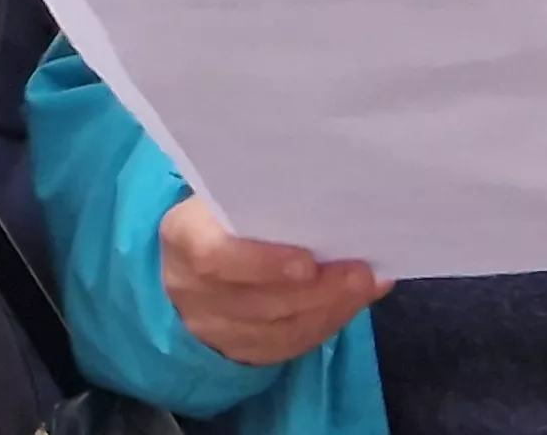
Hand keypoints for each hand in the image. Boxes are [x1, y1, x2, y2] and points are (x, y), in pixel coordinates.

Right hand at [161, 196, 384, 364]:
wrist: (191, 265)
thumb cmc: (220, 216)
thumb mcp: (226, 197)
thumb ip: (266, 203)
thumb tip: (334, 211)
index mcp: (182, 236)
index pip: (214, 257)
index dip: (264, 263)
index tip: (308, 261)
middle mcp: (190, 289)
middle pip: (257, 301)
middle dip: (316, 289)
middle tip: (360, 271)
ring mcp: (214, 326)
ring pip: (279, 327)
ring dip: (329, 306)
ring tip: (364, 283)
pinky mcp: (242, 349)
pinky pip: (290, 343)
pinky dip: (328, 321)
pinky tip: (353, 300)